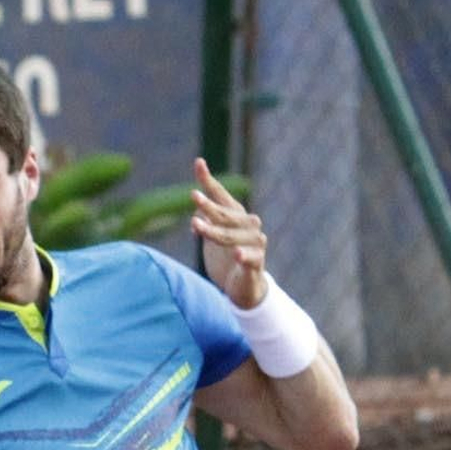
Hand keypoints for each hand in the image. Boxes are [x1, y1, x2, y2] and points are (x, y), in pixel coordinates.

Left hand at [190, 159, 268, 311]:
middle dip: (208, 206)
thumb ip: (204, 223)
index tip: (198, 162)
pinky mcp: (257, 263)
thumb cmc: (227, 259)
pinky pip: (251, 257)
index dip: (209, 180)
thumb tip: (195, 216)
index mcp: (237, 216)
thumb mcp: (212, 238)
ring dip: (213, 230)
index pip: (221, 195)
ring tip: (196, 225)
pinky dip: (245, 255)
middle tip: (193, 196)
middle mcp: (249, 225)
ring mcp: (255, 243)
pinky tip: (237, 253)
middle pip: (225, 214)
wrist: (243, 287)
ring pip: (231, 236)